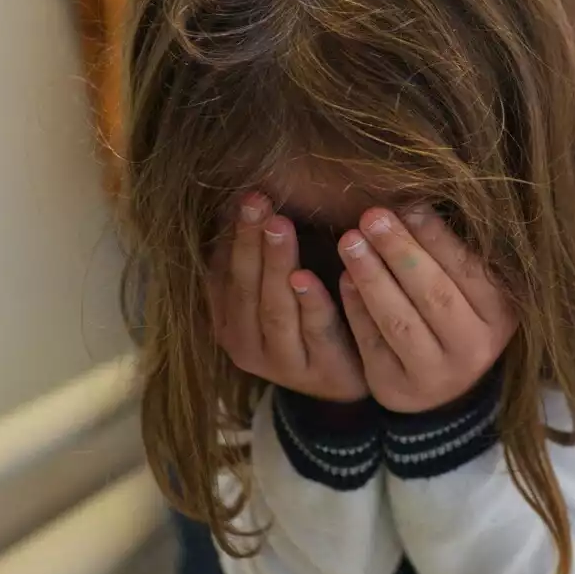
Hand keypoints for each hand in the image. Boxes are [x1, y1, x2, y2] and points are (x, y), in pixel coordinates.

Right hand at [209, 195, 367, 401]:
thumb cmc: (309, 319)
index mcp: (228, 319)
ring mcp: (281, 363)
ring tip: (280, 227)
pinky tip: (310, 277)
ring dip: (276, 265)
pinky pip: (315, 332)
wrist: (349, 379)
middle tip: (258, 202)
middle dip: (250, 242)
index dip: (233, 235)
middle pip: (245, 288)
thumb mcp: (276, 288)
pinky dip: (313, 303)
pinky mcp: (320, 372)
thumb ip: (260, 255)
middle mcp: (245, 344)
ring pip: (276, 309)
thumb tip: (249, 194)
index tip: (245, 196)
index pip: (224, 273)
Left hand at [336, 207, 516, 413]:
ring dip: (371, 277)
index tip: (408, 205)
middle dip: (399, 252)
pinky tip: (344, 278)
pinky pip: (372, 344)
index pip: (468, 271)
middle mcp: (474, 350)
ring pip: (399, 322)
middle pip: (433, 295)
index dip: (436, 237)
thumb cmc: (455, 313)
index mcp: (501, 316)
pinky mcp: (397, 388)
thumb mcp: (468, 286)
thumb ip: (449, 254)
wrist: (442, 381)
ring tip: (349, 242)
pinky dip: (356, 309)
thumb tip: (412, 204)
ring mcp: (435, 375)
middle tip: (371, 217)